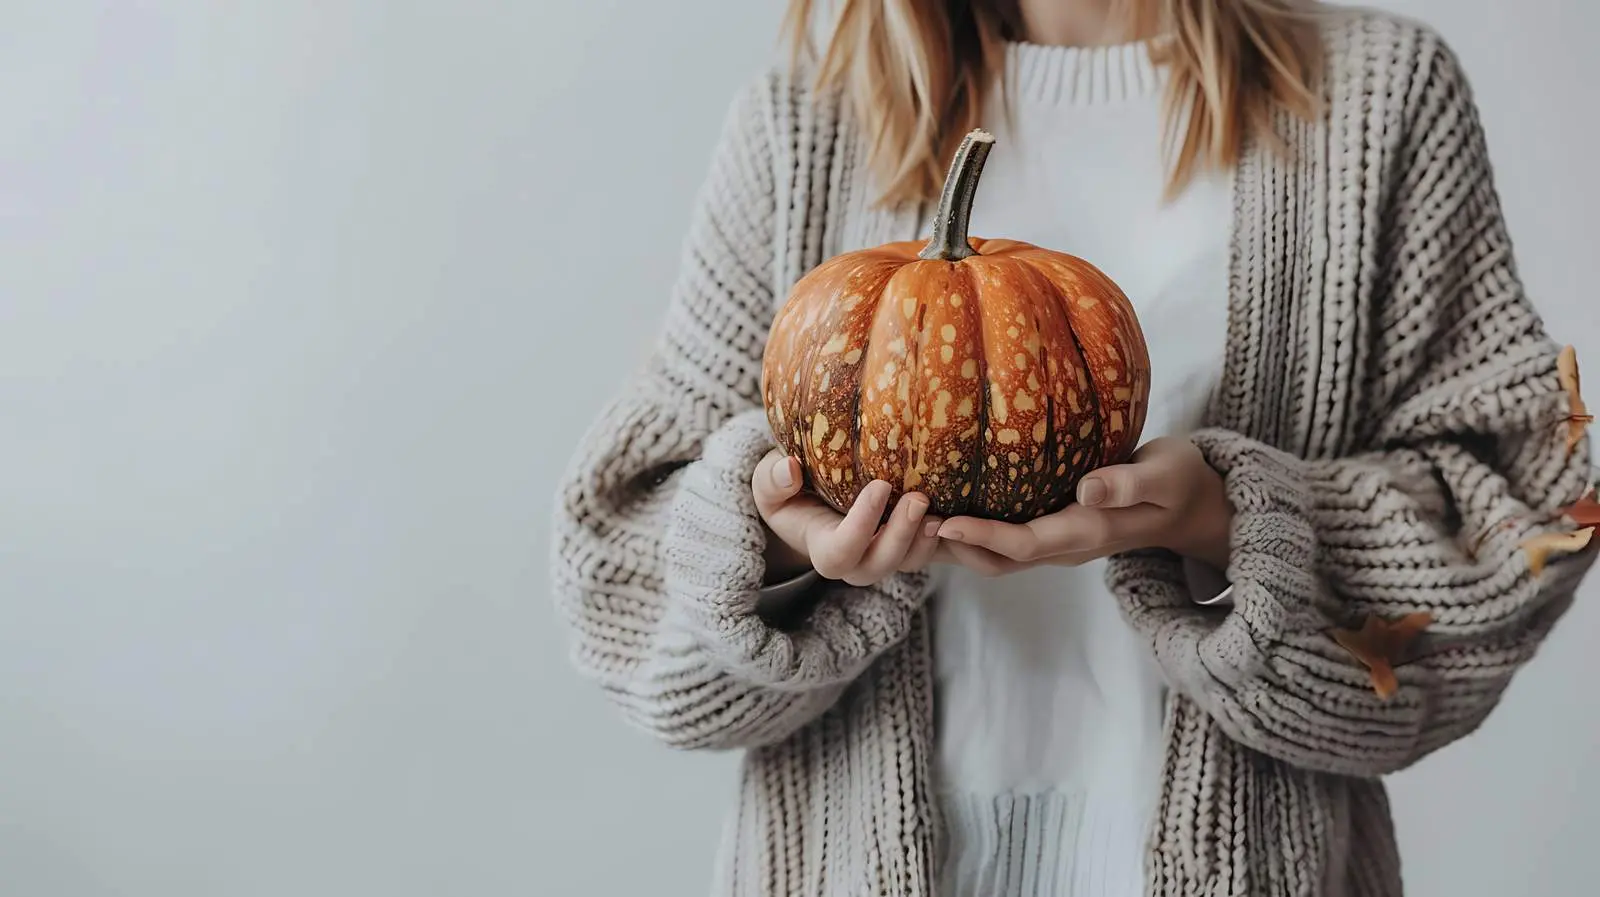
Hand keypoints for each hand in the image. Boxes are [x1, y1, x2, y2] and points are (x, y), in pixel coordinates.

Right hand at [753, 450, 942, 586]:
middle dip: (901, 536)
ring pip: (909, 562)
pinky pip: (929, 551)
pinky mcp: (907, 544)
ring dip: (926, 540)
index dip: (861, 525)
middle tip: (918, 499)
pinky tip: (957, 510)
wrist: (810, 500)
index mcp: (824, 549)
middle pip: (881, 564)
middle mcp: (857, 561)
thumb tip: (788, 469)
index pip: (841, 550)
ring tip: (941, 510)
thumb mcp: (768, 482)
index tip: (878, 486)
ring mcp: (885, 555)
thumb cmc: (788, 490)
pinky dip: (945, 538)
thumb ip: (772, 480)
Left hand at [935, 437, 1232, 576]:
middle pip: (998, 560)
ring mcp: (1059, 541)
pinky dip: (970, 534)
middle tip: (904, 527)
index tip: (942, 523)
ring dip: (954, 547)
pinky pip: (1005, 542)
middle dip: (952, 549)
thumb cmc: (1181, 481)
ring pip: (997, 556)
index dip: (982, 537)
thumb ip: (1128, 483)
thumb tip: (1087, 490)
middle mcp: (1067, 545)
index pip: (1024, 544)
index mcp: (1088, 533)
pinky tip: (941, 512)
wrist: (1195, 503)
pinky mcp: (1054, 529)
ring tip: (907, 525)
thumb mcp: (1165, 475)